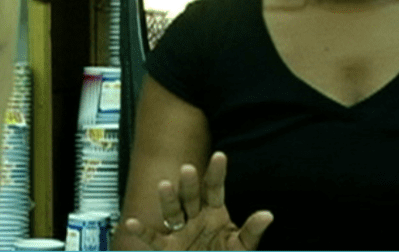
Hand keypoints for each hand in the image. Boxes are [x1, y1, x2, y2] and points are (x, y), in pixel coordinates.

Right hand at [123, 151, 273, 249]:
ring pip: (173, 212)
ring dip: (168, 200)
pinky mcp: (168, 248)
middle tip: (188, 169)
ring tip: (164, 185)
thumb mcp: (241, 247)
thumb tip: (268, 215)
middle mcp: (195, 216)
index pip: (215, 188)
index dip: (217, 173)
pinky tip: (131, 222)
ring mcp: (180, 231)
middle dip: (189, 184)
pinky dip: (142, 232)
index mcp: (214, 212)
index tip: (220, 155)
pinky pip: (154, 239)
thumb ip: (251, 232)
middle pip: (191, 197)